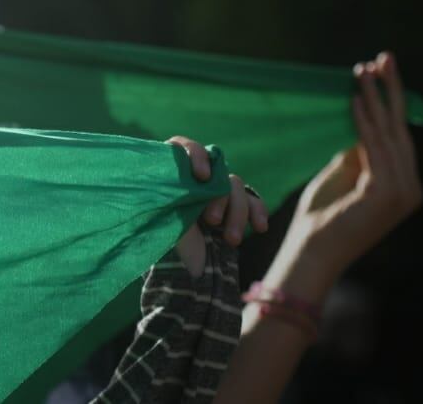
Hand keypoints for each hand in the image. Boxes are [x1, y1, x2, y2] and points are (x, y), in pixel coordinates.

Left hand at [168, 135, 268, 275]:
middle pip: (216, 170)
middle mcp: (193, 180)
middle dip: (219, 198)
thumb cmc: (168, 247)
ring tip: (231, 241)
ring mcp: (215, 193)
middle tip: (211, 221)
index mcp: (170, 176)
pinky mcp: (233, 209)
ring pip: (235, 186)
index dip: (195, 154)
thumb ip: (168, 197)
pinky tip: (260, 227)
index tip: (201, 176)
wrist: (187, 275)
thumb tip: (174, 176)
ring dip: (237, 213)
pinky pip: (253, 200)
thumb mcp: (162, 220)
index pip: (181, 146)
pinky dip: (257, 212)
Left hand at [267, 52, 422, 300]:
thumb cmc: (322, 215)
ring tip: (363, 72)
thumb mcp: (342, 174)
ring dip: (375, 100)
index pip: (398, 133)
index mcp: (402, 184)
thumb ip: (357, 151)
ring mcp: (401, 193)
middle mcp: (409, 188)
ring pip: (387, 134)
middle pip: (400, 128)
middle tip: (383, 57)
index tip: (380, 69)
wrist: (313, 253)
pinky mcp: (384, 194)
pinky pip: (374, 150)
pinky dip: (365, 124)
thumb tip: (361, 119)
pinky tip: (355, 101)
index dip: (390, 100)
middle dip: (390, 90)